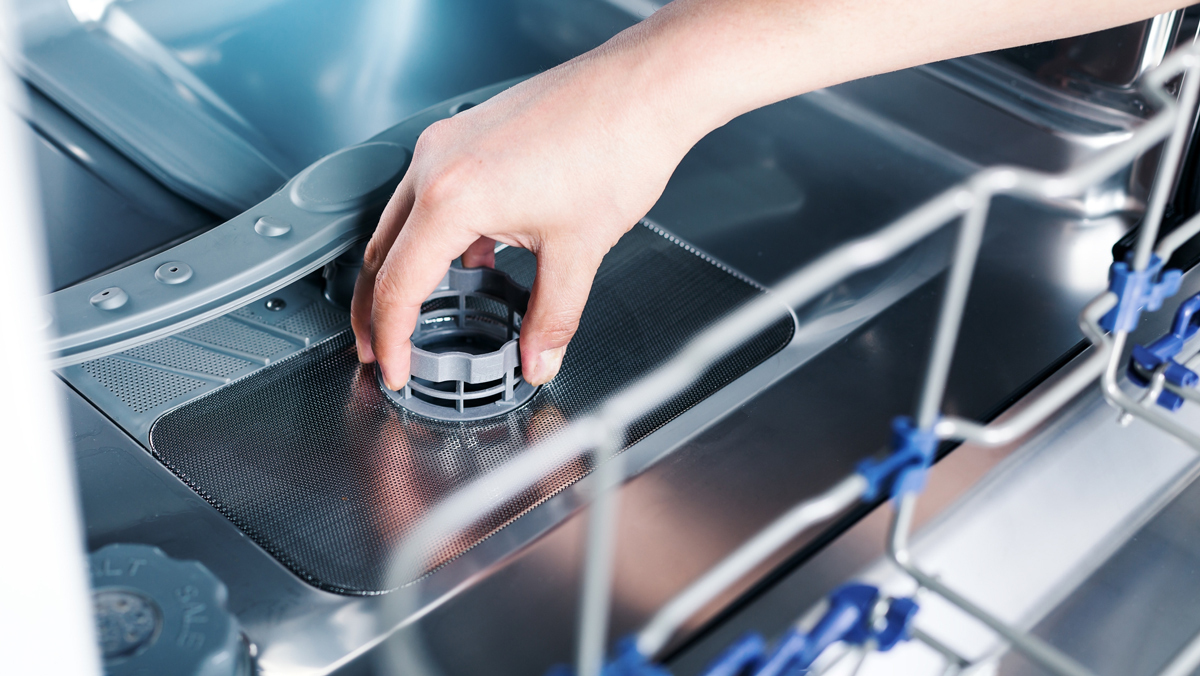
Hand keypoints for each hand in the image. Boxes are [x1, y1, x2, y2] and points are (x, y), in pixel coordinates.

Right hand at [351, 44, 702, 388]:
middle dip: (374, 310)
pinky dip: (434, 234)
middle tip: (380, 349)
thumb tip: (539, 357)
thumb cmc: (616, 143)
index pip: (397, 285)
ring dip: (401, 270)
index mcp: (451, 196)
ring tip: (416, 312)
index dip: (390, 339)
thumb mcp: (578, 250)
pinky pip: (430, 193)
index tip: (393, 368)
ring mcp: (449, 142)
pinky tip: (467, 260)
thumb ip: (552, 317)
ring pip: (401, 220)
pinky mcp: (468, 133)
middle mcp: (437, 162)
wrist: (644, 87)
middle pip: (381, 252)